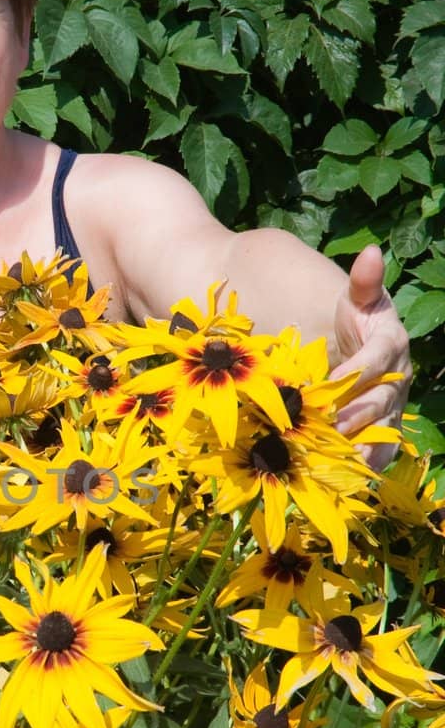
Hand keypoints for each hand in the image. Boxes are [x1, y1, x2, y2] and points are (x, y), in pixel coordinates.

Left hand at [332, 245, 410, 471]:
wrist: (358, 344)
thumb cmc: (354, 318)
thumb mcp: (357, 298)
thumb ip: (363, 281)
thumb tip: (371, 252)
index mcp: (391, 343)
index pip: (376, 358)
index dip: (357, 370)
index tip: (332, 380)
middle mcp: (398, 377)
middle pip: (379, 399)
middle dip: (355, 413)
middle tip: (329, 426)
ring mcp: (393, 405)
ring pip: (383, 428)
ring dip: (362, 445)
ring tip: (339, 460)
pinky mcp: (384, 427)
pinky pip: (380, 448)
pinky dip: (365, 462)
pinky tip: (347, 475)